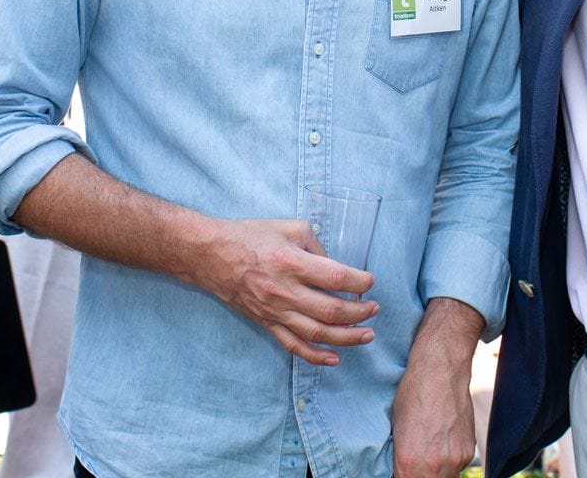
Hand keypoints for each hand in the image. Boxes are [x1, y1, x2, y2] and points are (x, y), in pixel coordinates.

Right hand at [194, 217, 378, 366]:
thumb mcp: (289, 228)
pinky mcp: (266, 323)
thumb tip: (336, 267)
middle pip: (331, 310)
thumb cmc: (251, 236)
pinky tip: (335, 358)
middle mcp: (284, 291)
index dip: (359, 282)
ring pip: (316, 333)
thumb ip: (316, 245)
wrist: (211, 256)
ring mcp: (274, 311)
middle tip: (375, 309)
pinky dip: (315, 356)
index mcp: (291, 263)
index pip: (335, 277)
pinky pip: (293, 346)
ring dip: (346, 337)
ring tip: (367, 335)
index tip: (370, 281)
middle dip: (359, 312)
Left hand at [391, 298, 481, 477]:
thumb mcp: (396, 429)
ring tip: (429, 451)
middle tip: (416, 462)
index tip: (402, 468)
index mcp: (408, 462)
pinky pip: (457, 466)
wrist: (440, 369)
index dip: (402, 476)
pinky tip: (442, 440)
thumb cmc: (412, 394)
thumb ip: (400, 459)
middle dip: (419, 476)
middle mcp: (434, 466)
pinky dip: (449, 460)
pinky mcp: (468, 450)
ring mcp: (454, 459)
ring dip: (436, 472)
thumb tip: (402, 471)